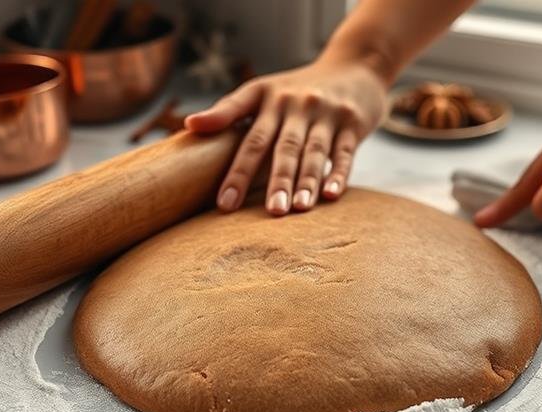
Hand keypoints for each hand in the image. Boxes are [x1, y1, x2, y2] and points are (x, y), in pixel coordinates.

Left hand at [185, 59, 386, 215]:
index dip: (237, 171)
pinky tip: (331, 195)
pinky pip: (343, 151)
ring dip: (306, 181)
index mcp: (267, 99)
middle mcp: (296, 104)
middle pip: (283, 147)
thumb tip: (188, 125)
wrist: (353, 67)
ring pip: (313, 151)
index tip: (224, 203)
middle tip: (270, 212)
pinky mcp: (353, 123)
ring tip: (297, 209)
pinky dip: (337, 173)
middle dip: (275, 181)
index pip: (250, 138)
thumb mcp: (260, 91)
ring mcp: (326, 113)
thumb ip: (227, 111)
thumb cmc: (295, 90)